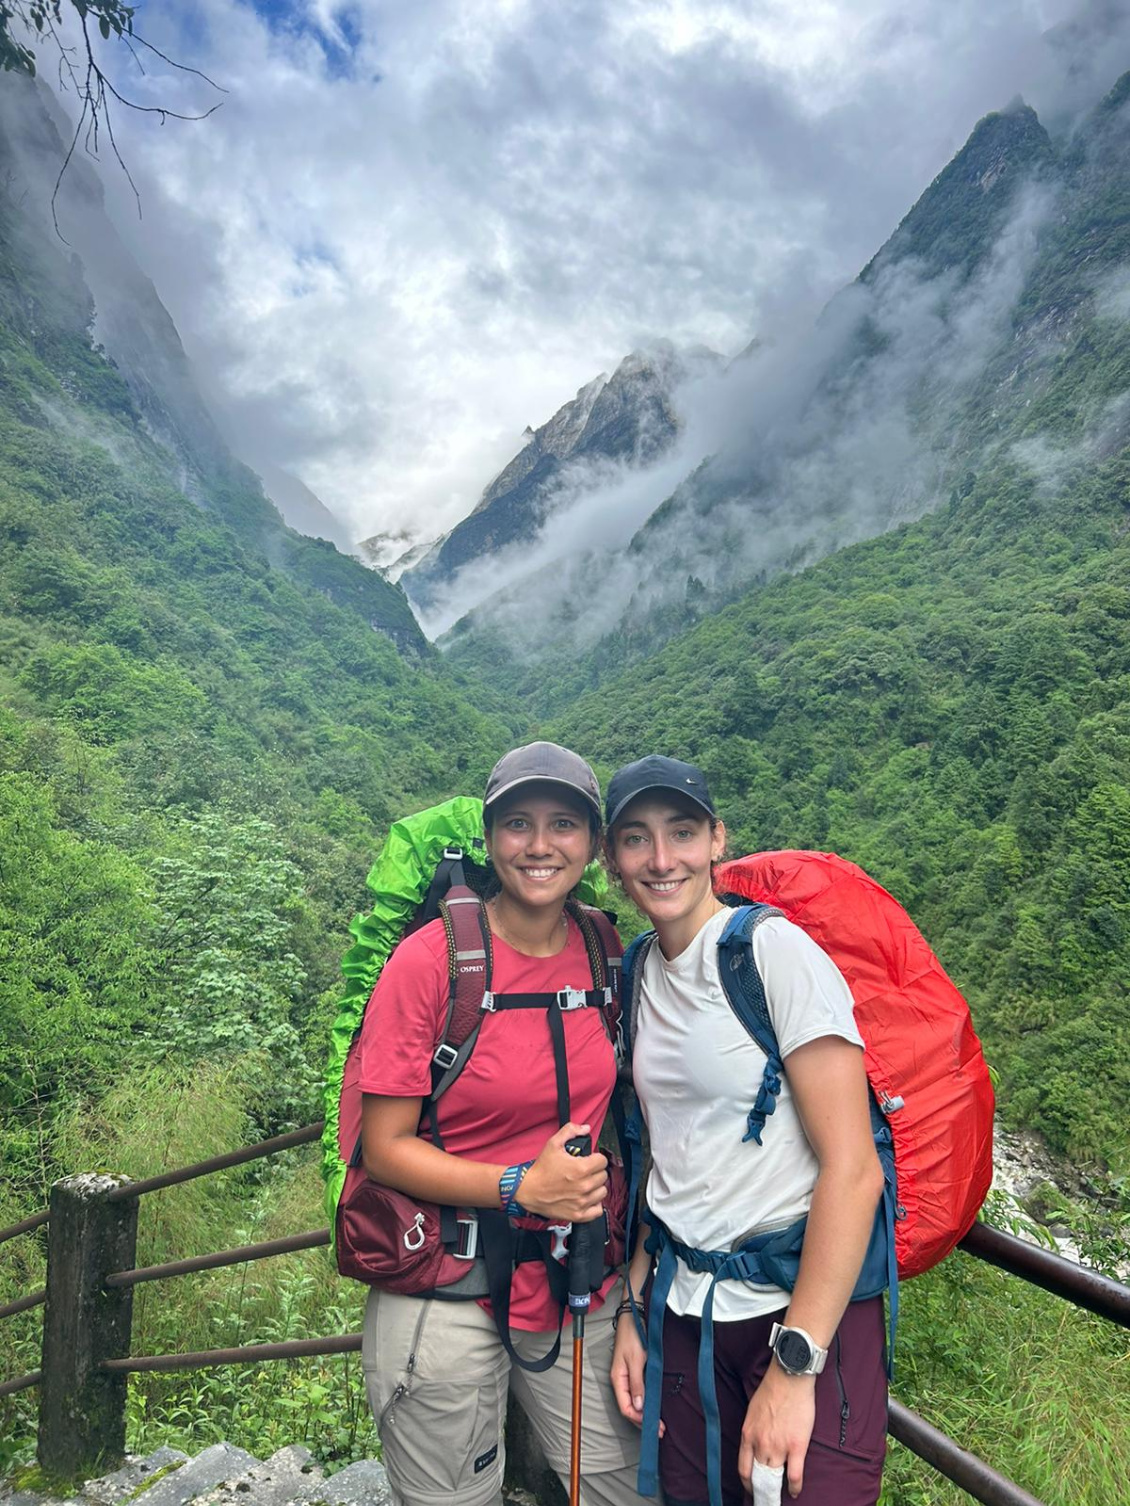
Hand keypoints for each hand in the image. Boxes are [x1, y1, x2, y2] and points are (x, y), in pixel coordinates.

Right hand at [519, 1122, 607, 1223]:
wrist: (528, 1190)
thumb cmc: (541, 1169)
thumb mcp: (553, 1143)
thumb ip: (570, 1131)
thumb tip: (585, 1128)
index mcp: (581, 1168)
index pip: (603, 1161)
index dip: (596, 1158)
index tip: (589, 1160)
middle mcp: (584, 1186)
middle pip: (603, 1176)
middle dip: (595, 1171)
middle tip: (585, 1171)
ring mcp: (582, 1202)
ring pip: (602, 1192)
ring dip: (596, 1187)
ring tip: (585, 1183)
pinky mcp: (578, 1214)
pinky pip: (597, 1210)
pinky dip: (594, 1204)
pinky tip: (586, 1197)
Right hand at [610, 1306, 665, 1436]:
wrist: (634, 1315)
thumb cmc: (633, 1335)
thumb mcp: (636, 1359)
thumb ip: (637, 1383)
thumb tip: (638, 1407)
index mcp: (618, 1379)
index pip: (625, 1408)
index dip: (639, 1420)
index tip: (655, 1427)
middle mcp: (621, 1381)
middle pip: (629, 1408)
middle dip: (643, 1421)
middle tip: (661, 1430)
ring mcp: (627, 1376)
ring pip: (634, 1402)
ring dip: (645, 1413)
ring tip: (659, 1423)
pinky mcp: (634, 1371)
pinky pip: (637, 1393)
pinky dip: (645, 1402)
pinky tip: (654, 1406)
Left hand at [738, 1364, 815, 1501]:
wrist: (789, 1377)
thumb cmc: (772, 1389)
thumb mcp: (752, 1411)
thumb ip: (753, 1430)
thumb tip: (756, 1444)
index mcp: (748, 1435)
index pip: (743, 1469)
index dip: (748, 1483)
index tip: (752, 1489)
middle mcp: (760, 1444)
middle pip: (759, 1477)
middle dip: (762, 1491)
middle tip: (766, 1498)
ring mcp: (778, 1447)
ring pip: (775, 1479)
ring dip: (777, 1490)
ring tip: (780, 1496)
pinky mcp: (796, 1447)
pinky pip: (794, 1476)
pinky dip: (794, 1488)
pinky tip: (795, 1492)